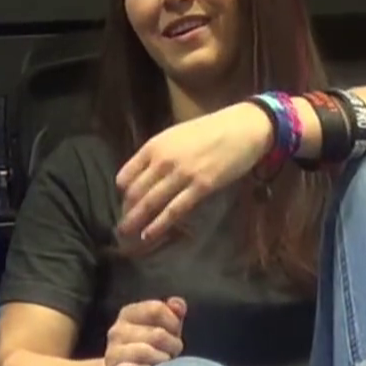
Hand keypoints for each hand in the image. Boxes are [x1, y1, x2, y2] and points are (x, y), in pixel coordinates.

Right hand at [104, 297, 187, 365]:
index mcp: (128, 314)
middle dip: (172, 346)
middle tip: (171, 354)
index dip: (173, 323)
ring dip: (162, 361)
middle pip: (158, 334)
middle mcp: (117, 331)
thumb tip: (178, 305)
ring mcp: (112, 353)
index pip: (156, 309)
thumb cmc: (151, 350)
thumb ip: (173, 313)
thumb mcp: (165, 328)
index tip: (173, 334)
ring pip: (146, 352)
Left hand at [117, 102, 274, 241]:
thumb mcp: (175, 137)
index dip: (122, 194)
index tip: (124, 205)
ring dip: (136, 222)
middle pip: (134, 192)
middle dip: (126, 213)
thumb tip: (146, 177)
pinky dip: (159, 225)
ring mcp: (182, 174)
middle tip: (122, 229)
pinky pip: (174, 210)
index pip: (125, 176)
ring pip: (150, 203)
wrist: (243, 128)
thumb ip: (158, 155)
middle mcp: (163, 160)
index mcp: (154, 146)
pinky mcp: (201, 187)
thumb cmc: (210, 131)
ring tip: (127, 237)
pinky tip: (149, 235)